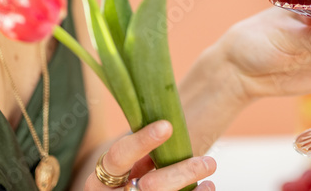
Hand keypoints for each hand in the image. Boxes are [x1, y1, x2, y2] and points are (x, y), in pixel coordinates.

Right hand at [85, 121, 215, 190]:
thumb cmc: (120, 177)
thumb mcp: (121, 167)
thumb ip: (137, 152)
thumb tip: (165, 126)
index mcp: (100, 179)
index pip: (118, 157)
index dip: (141, 142)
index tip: (167, 126)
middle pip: (150, 186)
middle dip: (180, 173)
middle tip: (208, 162)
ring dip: (190, 185)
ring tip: (209, 168)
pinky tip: (207, 186)